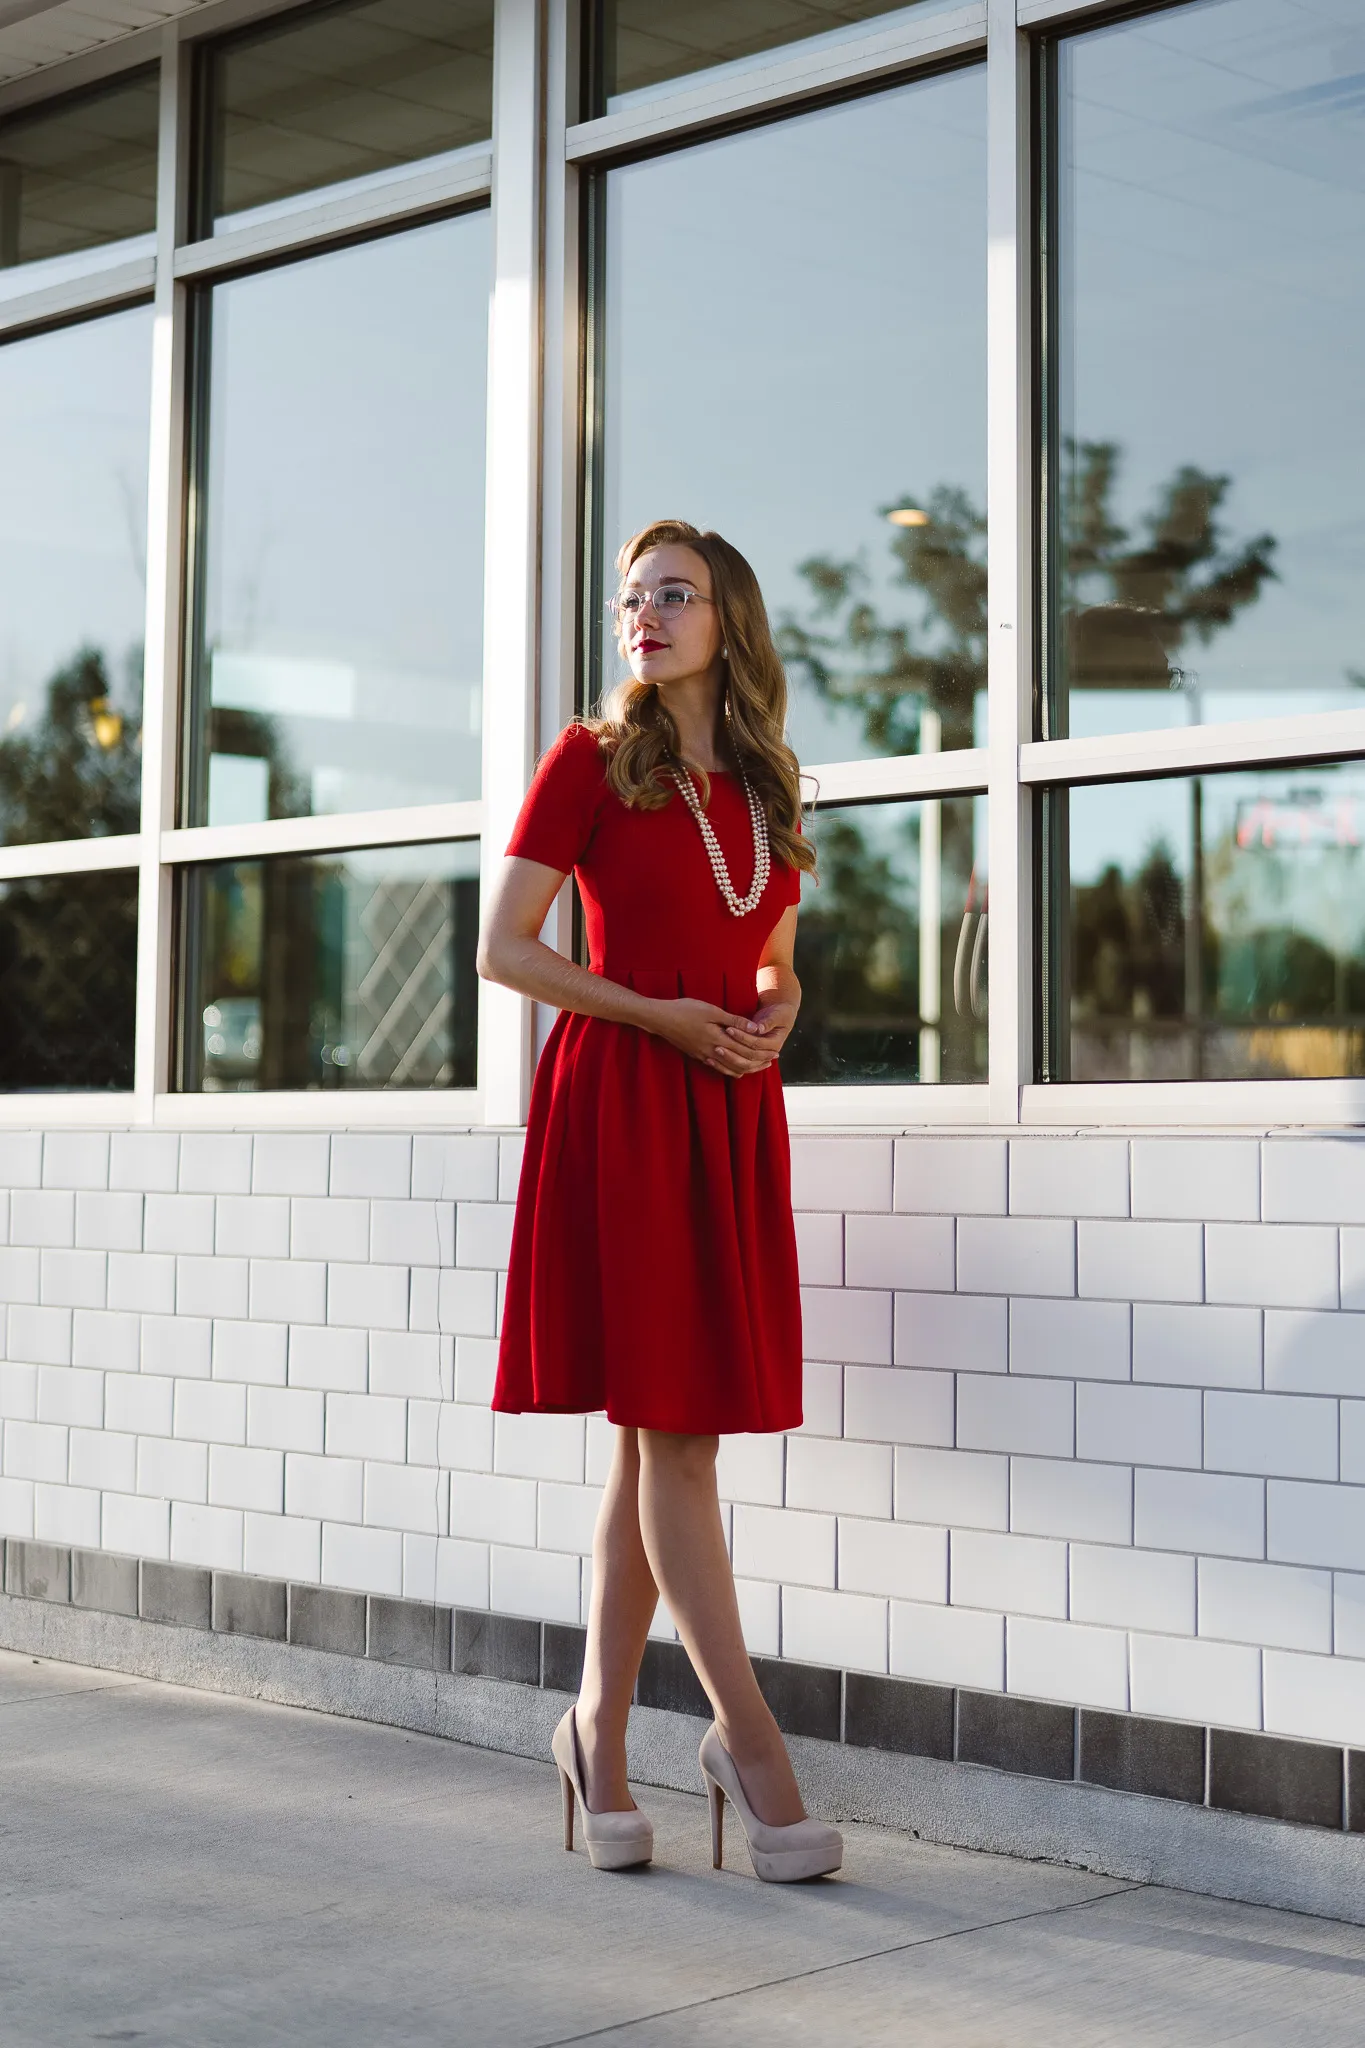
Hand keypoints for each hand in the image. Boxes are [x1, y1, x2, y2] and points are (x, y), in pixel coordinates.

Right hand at [649, 997, 772, 1074]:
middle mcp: (713, 1052)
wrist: (660, 1019)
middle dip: (759, 1062)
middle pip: (741, 1062)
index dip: (762, 1051)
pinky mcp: (698, 1056)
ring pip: (731, 1068)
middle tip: (773, 1060)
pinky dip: (731, 1069)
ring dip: (747, 1068)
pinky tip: (736, 1068)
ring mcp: (704, 1056)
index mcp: (718, 1039)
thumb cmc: (685, 1010)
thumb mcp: (711, 1011)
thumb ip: (733, 1020)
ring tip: (759, 1066)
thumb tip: (754, 1027)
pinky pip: (719, 1068)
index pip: (746, 1050)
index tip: (776, 1051)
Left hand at [717, 1000, 798, 1076]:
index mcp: (775, 1044)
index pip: (756, 1044)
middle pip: (749, 1057)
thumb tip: (759, 1029)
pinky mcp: (752, 1057)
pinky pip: (740, 1065)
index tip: (729, 1029)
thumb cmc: (780, 1012)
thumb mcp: (777, 1014)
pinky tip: (714, 1060)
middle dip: (733, 1051)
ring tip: (714, 1052)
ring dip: (729, 1060)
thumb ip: (768, 1022)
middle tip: (717, 1045)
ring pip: (744, 1065)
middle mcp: (768, 1054)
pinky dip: (728, 1064)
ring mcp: (760, 1057)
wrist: (782, 1015)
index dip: (743, 1037)